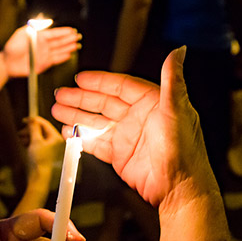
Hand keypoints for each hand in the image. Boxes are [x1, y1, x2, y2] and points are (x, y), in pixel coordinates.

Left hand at [2, 26, 80, 76]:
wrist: (8, 63)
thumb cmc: (12, 47)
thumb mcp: (23, 33)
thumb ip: (35, 27)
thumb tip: (47, 23)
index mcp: (39, 36)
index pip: (54, 33)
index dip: (64, 32)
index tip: (72, 30)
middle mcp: (43, 45)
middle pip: (59, 41)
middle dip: (69, 39)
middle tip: (77, 37)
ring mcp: (44, 54)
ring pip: (59, 50)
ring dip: (68, 47)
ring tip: (76, 45)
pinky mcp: (44, 64)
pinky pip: (56, 60)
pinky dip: (62, 57)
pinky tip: (69, 55)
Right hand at [18, 116, 64, 172]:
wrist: (39, 177)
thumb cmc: (40, 162)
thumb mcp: (35, 141)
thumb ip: (34, 128)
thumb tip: (32, 120)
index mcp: (56, 138)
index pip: (45, 124)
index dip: (34, 121)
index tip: (26, 120)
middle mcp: (56, 143)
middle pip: (41, 131)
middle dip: (30, 130)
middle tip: (22, 131)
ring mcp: (52, 149)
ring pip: (39, 138)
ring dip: (29, 136)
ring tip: (21, 138)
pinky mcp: (47, 154)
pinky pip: (39, 144)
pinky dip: (31, 142)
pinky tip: (25, 143)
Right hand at [51, 47, 218, 207]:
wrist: (179, 188)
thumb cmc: (184, 151)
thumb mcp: (177, 110)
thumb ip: (172, 80)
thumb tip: (178, 52)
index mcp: (152, 103)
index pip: (121, 86)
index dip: (99, 81)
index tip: (80, 78)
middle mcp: (139, 118)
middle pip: (104, 102)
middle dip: (81, 98)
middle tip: (61, 94)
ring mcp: (128, 137)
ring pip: (97, 121)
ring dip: (77, 115)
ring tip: (57, 110)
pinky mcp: (120, 156)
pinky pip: (96, 143)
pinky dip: (81, 137)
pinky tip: (68, 132)